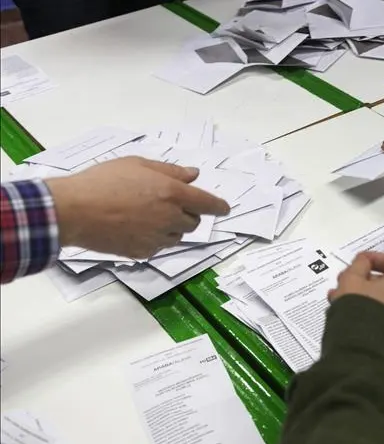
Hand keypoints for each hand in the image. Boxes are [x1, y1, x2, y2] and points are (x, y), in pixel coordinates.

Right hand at [45, 156, 229, 258]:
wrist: (73, 210)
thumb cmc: (103, 181)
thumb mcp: (138, 164)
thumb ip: (170, 171)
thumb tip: (193, 175)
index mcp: (173, 193)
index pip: (208, 204)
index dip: (219, 206)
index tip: (224, 208)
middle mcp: (170, 218)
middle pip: (193, 222)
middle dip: (188, 214)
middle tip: (168, 204)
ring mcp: (157, 238)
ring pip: (177, 236)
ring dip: (171, 227)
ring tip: (146, 215)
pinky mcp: (142, 252)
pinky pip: (157, 246)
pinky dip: (153, 239)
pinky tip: (134, 228)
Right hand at [328, 252, 383, 333]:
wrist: (358, 347)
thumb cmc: (357, 308)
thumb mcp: (352, 278)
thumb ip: (359, 265)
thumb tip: (364, 263)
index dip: (375, 257)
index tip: (359, 261)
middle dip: (364, 277)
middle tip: (346, 278)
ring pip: (381, 298)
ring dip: (361, 293)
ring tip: (338, 295)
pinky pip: (380, 314)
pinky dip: (365, 308)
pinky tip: (345, 309)